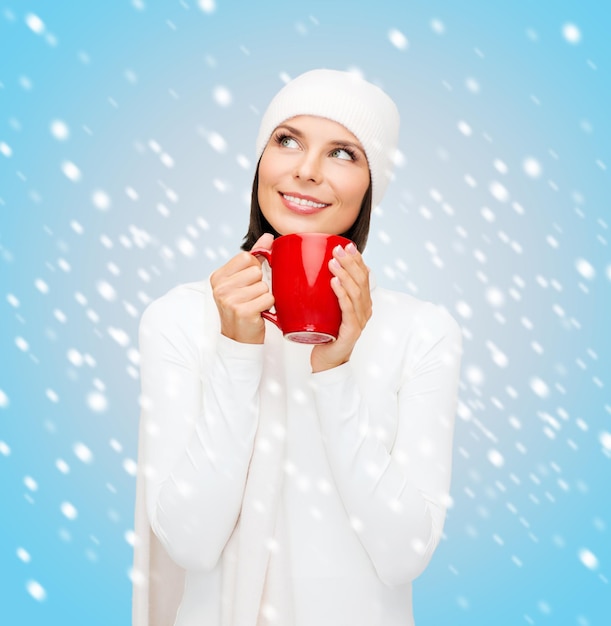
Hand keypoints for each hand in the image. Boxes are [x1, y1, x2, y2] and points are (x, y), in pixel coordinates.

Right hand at [210, 233, 274, 343]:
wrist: (238, 339)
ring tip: (255, 305)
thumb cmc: (242, 307)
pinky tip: (259, 313)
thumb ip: (255, 257)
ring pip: (264, 285)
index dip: (254, 268)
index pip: (246, 257)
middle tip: (251, 297)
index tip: (249, 283)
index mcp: (218, 276)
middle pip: (256, 271)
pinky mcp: (243, 311)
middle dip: (260, 284)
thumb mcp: (243, 281)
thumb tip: (268, 237)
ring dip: (265, 296)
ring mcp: (230, 300)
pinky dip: (269, 306)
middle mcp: (220, 287)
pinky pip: (268, 298)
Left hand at [311, 242, 371, 372]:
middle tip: (337, 250)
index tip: (346, 245)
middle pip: (361, 280)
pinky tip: (334, 283)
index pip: (363, 275)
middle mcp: (365, 309)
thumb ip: (326, 291)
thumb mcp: (327, 308)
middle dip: (350, 262)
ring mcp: (360, 320)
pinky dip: (342, 294)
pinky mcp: (352, 330)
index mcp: (362, 301)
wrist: (326, 361)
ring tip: (333, 262)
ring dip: (344, 274)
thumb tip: (310, 270)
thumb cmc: (326, 333)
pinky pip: (348, 309)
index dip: (357, 259)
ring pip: (356, 291)